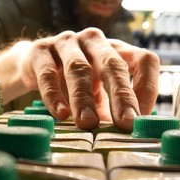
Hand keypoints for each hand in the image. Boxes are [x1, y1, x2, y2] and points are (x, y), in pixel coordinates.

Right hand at [16, 27, 159, 130]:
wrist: (32, 65)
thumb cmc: (73, 82)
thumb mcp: (97, 94)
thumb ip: (110, 111)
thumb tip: (127, 138)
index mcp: (116, 49)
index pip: (144, 60)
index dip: (148, 88)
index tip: (142, 119)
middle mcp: (94, 41)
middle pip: (113, 64)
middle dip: (121, 95)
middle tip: (126, 123)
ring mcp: (66, 42)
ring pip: (79, 68)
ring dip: (84, 98)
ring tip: (88, 123)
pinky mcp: (40, 51)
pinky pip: (48, 73)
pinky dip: (54, 95)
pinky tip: (60, 114)